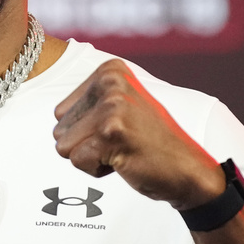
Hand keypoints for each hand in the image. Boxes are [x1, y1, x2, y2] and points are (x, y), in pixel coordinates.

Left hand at [53, 59, 223, 210]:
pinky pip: (77, 161)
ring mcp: (111, 106)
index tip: (118, 130)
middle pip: (59, 128)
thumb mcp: (122, 107)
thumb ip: (89, 103)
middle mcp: (110, 82)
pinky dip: (97, 170)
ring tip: (122, 150)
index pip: (61, 112)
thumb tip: (55, 113)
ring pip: (64, 145)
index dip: (85, 131)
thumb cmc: (150, 144)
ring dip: (90, 157)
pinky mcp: (111, 132)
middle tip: (121, 143)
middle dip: (85, 145)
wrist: (189, 172)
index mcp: (110, 71)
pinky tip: (125, 160)